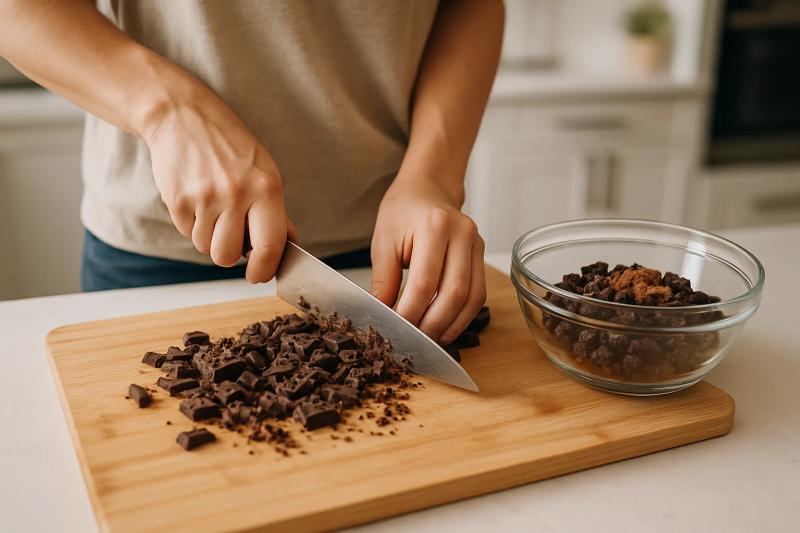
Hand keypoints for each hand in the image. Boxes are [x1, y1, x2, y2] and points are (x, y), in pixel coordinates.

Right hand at [143, 90, 294, 282]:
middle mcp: (236, 195)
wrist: (182, 116)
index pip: (269, 246)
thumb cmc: (230, 146)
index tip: (259, 275)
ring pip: (205, 247)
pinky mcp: (178, 200)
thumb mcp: (264, 170)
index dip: (264, 269)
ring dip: (209, 236)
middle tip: (230, 236)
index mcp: (266, 189)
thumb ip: (275, 211)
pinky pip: (187, 232)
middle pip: (228, 256)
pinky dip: (192, 223)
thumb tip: (287, 244)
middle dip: (228, 253)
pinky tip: (197, 197)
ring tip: (213, 208)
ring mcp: (205, 198)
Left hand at [370, 177, 485, 343]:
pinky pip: (479, 293)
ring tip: (431, 340)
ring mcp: (477, 244)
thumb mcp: (383, 242)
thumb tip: (383, 317)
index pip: (425, 281)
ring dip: (452, 324)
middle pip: (454, 292)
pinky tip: (446, 327)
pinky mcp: (482, 255)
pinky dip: (463, 316)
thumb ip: (384, 280)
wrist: (427, 189)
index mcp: (434, 226)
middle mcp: (462, 234)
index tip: (397, 330)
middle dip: (434, 324)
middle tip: (415, 341)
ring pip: (473, 297)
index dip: (411, 311)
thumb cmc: (402, 212)